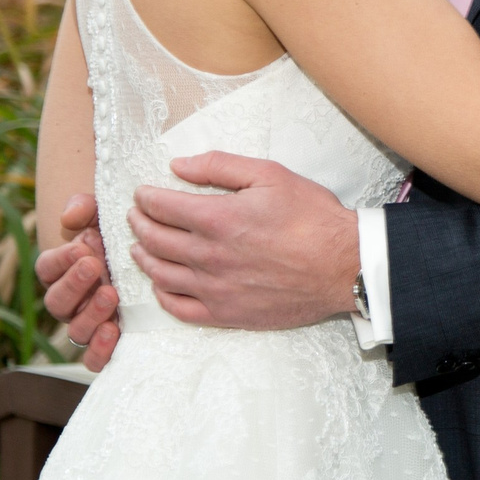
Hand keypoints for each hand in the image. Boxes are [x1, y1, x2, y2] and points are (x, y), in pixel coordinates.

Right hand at [35, 191, 120, 372]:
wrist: (150, 254)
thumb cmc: (119, 232)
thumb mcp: (104, 213)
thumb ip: (84, 207)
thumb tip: (71, 216)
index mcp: (61, 271)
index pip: (47, 268)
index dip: (60, 260)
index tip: (81, 246)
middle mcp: (69, 301)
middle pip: (57, 302)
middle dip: (74, 283)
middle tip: (94, 265)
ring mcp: (88, 323)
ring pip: (76, 331)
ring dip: (90, 314)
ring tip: (110, 295)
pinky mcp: (108, 343)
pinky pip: (94, 358)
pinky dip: (100, 350)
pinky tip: (114, 331)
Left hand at [127, 153, 359, 329]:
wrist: (343, 265)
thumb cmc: (312, 218)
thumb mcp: (270, 175)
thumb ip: (220, 165)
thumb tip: (178, 165)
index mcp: (217, 218)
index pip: (161, 206)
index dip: (145, 198)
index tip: (141, 193)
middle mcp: (208, 255)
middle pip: (154, 239)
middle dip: (138, 223)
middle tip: (135, 216)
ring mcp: (214, 288)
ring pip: (160, 273)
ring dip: (142, 257)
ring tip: (139, 247)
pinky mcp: (226, 313)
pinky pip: (179, 308)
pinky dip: (162, 295)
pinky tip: (161, 285)